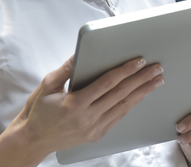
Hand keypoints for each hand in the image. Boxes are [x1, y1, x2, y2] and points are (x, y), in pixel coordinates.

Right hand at [1, 56, 163, 161]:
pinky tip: (140, 96)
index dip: (125, 70)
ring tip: (156, 81)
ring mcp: (93, 128)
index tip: (139, 61)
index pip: (107, 83)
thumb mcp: (47, 85)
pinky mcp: (96, 134)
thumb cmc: (39, 111)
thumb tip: (80, 52)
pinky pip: (118, 117)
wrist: (33, 139)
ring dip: (142, 92)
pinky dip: (131, 105)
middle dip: (141, 79)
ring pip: (124, 106)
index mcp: (75, 103)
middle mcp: (87, 117)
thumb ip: (66, 69)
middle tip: (156, 68)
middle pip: (121, 94)